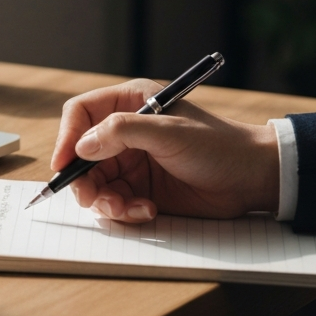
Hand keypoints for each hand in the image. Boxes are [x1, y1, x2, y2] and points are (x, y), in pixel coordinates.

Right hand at [51, 78, 279, 223]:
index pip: (80, 114)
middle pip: (79, 154)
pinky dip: (123, 211)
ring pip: (93, 182)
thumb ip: (122, 131)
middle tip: (92, 198)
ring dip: (104, 200)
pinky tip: (147, 210)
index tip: (63, 163)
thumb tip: (81, 146)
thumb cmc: (217, 146)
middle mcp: (123, 132)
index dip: (66, 136)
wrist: (252, 179)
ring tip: (128, 208)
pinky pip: (113, 202)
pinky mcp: (138, 189)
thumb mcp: (169, 132)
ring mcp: (129, 162)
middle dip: (83, 179)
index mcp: (128, 104)